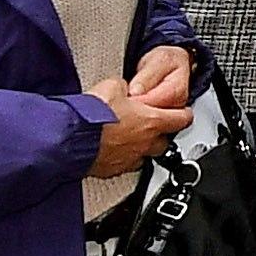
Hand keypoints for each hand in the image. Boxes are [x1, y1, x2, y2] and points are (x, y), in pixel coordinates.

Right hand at [89, 58, 191, 177]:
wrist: (70, 138)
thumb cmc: (92, 115)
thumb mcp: (113, 86)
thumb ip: (126, 88)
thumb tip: (124, 88)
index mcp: (151, 121)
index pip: (181, 119)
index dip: (184, 113)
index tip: (183, 111)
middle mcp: (145, 143)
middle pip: (165, 140)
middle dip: (161, 132)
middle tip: (153, 123)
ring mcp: (130, 159)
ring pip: (145, 154)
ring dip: (142, 146)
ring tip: (131, 136)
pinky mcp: (113, 170)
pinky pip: (125, 164)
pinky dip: (123, 157)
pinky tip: (114, 148)